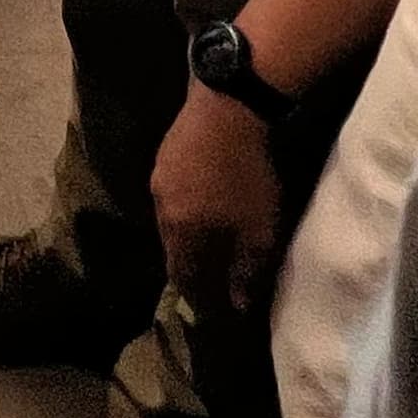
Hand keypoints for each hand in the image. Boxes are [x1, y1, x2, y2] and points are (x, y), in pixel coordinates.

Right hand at [150, 85, 284, 313]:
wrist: (228, 109)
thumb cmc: (247, 176)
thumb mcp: (258, 231)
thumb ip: (246, 271)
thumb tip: (238, 305)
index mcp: (182, 234)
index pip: (183, 276)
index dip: (197, 296)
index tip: (211, 308)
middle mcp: (162, 210)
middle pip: (173, 249)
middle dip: (190, 267)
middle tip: (210, 276)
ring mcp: (160, 179)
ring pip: (171, 219)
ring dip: (187, 234)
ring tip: (207, 238)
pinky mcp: (165, 153)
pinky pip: (172, 192)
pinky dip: (186, 205)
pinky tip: (202, 199)